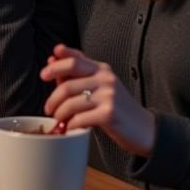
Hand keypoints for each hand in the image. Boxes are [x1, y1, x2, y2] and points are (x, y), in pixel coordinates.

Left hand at [41, 44, 156, 156]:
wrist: (145, 130)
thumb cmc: (118, 108)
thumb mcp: (100, 87)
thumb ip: (77, 75)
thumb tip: (51, 60)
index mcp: (102, 69)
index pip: (74, 59)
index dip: (56, 64)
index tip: (44, 74)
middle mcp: (106, 79)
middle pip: (67, 81)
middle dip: (52, 96)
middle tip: (48, 107)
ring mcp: (109, 96)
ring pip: (70, 102)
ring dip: (59, 113)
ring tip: (59, 119)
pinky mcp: (109, 114)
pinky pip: (79, 118)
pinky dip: (71, 124)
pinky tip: (71, 127)